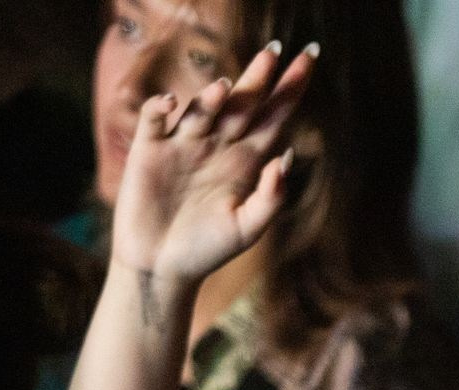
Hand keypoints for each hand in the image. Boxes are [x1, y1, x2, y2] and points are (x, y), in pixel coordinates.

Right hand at [108, 40, 313, 287]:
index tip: (310, 59)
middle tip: (275, 51)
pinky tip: (173, 104)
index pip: (274, 116)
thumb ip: (271, 197)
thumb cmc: (207, 250)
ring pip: (202, 108)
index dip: (290, 89)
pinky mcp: (149, 149)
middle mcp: (217, 144)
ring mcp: (182, 144)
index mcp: (246, 160)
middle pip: (243, 103)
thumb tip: (286, 155)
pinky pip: (155, 119)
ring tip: (226, 89)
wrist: (162, 267)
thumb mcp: (247, 228)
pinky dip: (161, 107)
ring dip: (213, 97)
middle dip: (259, 78)